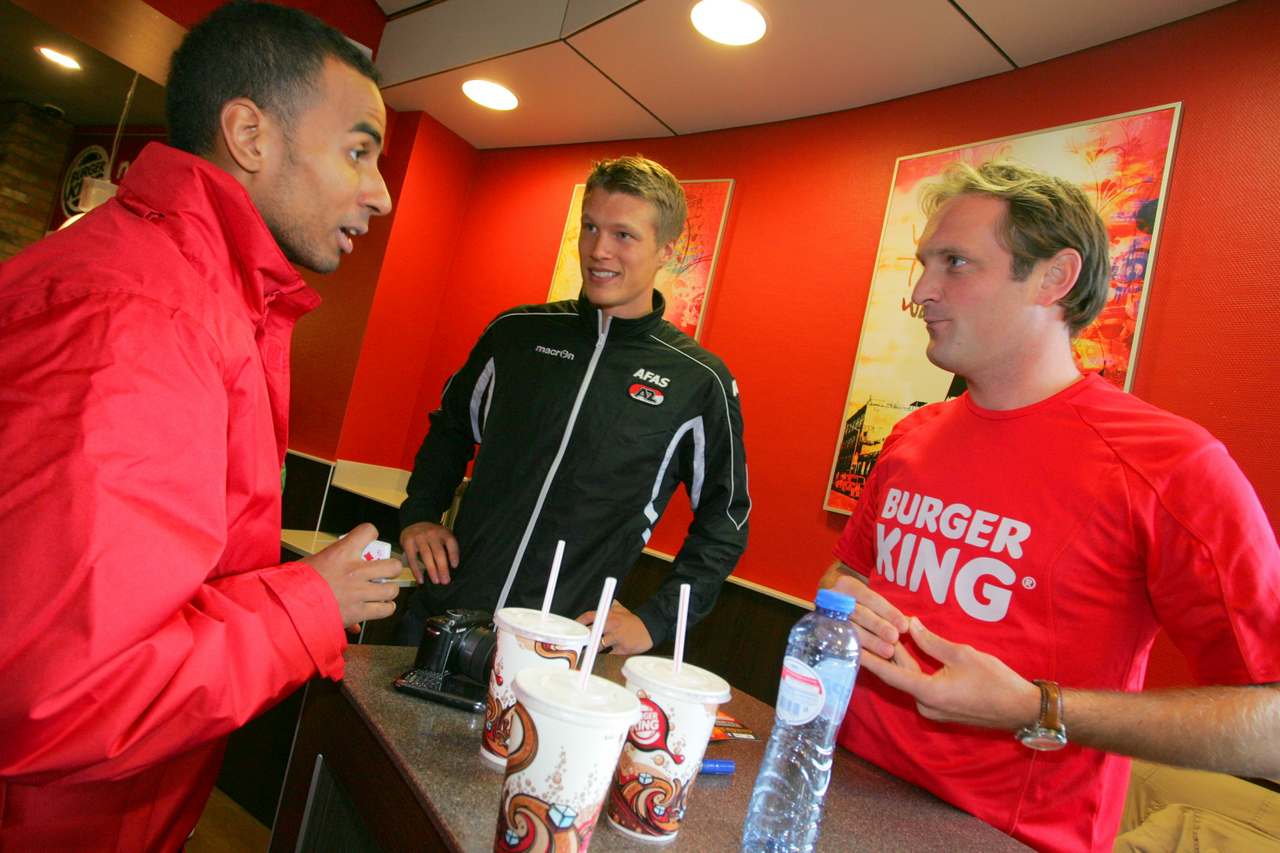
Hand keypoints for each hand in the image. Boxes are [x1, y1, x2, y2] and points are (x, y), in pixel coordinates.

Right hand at [302, 523, 401, 631]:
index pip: (368, 531)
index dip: (371, 535)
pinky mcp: (358, 612)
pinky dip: (385, 608)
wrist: (287, 606)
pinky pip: (385, 609)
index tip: (369, 542)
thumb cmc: (296, 583)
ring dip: (389, 591)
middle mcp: (354, 571)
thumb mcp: (314, 563)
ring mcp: (358, 592)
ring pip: (392, 590)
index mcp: (341, 552)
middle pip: (393, 565)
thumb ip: (333, 562)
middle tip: (385, 573)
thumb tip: (343, 565)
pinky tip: (379, 606)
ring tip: (382, 592)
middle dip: (392, 569)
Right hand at [400, 521, 458, 583]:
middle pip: (438, 552)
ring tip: (436, 581)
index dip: (453, 554)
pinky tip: (420, 580)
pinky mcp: (408, 542)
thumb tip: (453, 568)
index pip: (450, 542)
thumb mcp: (442, 536)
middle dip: (443, 568)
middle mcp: (431, 533)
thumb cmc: (432, 536)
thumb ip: (448, 547)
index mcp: (443, 532)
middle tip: (445, 581)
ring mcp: (419, 537)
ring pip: (426, 556)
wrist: (413, 524)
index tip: (455, 566)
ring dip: (432, 570)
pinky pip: (412, 559)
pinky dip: (416, 571)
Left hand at [575, 601, 653, 655]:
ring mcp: (617, 637)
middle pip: (591, 632)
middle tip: (580, 643)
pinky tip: (608, 655)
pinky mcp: (622, 648)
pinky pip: (610, 654)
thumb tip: (609, 603)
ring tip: (591, 651)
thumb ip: (613, 607)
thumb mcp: (623, 611)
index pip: (589, 616)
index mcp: (609, 615)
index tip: (573, 628)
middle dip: (585, 639)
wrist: (651, 628)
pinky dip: (607, 655)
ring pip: (599, 646)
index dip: (579, 621)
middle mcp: (612, 625)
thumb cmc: (635, 621)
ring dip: (594, 649)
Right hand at [819, 561, 907, 661]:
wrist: (828, 604)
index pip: (869, 597)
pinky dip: (856, 649)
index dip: (887, 611)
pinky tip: (870, 658)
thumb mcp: (868, 599)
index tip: (904, 626)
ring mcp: (825, 614)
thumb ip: (886, 611)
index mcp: (847, 585)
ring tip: (888, 651)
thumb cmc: (857, 602)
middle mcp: (833, 597)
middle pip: (859, 612)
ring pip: (850, 628)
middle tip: (894, 638)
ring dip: (870, 640)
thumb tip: (911, 623)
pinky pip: (840, 641)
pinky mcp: (822, 630)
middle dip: (878, 626)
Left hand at [863, 616, 1040, 730]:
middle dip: (883, 653)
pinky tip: (907, 650)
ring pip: (910, 679)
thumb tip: (910, 626)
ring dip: (900, 659)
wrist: (1021, 708)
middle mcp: (926, 705)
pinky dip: (914, 668)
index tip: (849, 648)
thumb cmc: (994, 680)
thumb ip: (931, 642)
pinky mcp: (943, 708)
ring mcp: (934, 709)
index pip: (890, 673)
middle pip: (899, 675)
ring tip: (882, 636)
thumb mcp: (961, 654)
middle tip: (864, 633)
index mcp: (928, 692)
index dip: (868, 659)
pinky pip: (922, 685)